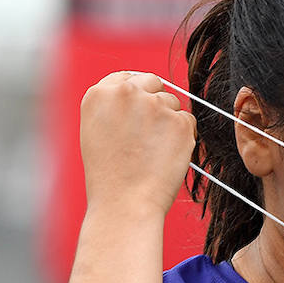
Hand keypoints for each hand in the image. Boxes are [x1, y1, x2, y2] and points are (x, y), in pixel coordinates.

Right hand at [79, 72, 195, 217]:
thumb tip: (140, 95)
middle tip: (149, 134)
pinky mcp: (179, 121)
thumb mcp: (96, 132)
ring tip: (152, 153)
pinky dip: (183, 137)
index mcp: (99, 94)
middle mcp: (126, 93)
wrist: (124, 205)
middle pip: (153, 82)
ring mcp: (154, 105)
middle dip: (155, 101)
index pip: (126, 77)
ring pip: (172, 103)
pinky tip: (166, 157)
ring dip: (168, 123)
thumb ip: (114, 107)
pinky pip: (188, 121)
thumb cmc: (108, 177)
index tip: (140, 109)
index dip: (137, 93)